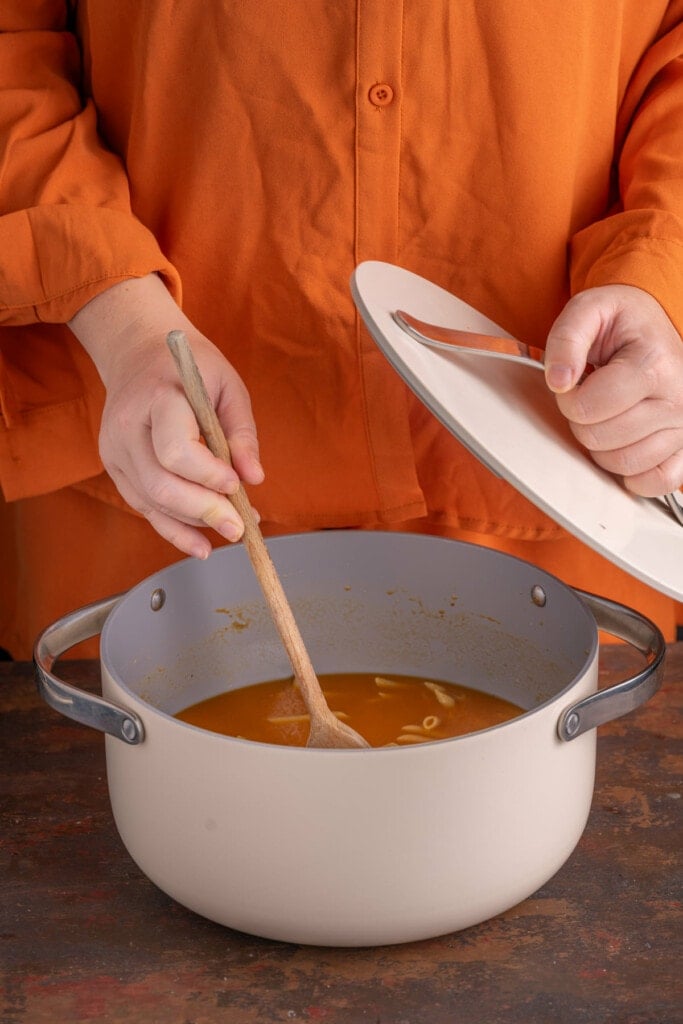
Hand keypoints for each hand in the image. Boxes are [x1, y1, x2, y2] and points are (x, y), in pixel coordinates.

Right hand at [69, 274, 263, 557]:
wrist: (139, 352)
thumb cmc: (191, 367)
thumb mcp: (228, 385)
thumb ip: (242, 432)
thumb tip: (255, 479)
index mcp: (157, 398)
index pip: (175, 449)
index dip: (208, 475)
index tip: (237, 484)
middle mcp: (126, 427)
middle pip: (160, 484)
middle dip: (204, 511)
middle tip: (240, 526)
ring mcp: (115, 450)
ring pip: (151, 502)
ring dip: (195, 523)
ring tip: (233, 528)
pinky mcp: (115, 467)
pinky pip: (144, 507)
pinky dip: (174, 529)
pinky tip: (201, 545)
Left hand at [544, 285, 682, 495]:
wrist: (654, 326)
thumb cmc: (622, 322)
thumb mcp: (588, 310)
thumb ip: (567, 340)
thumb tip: (559, 381)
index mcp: (654, 364)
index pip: (588, 408)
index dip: (569, 398)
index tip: (577, 380)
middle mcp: (678, 399)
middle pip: (600, 438)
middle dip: (582, 420)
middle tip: (592, 397)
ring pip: (623, 463)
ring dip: (602, 445)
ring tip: (609, 414)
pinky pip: (656, 481)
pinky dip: (633, 472)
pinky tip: (624, 444)